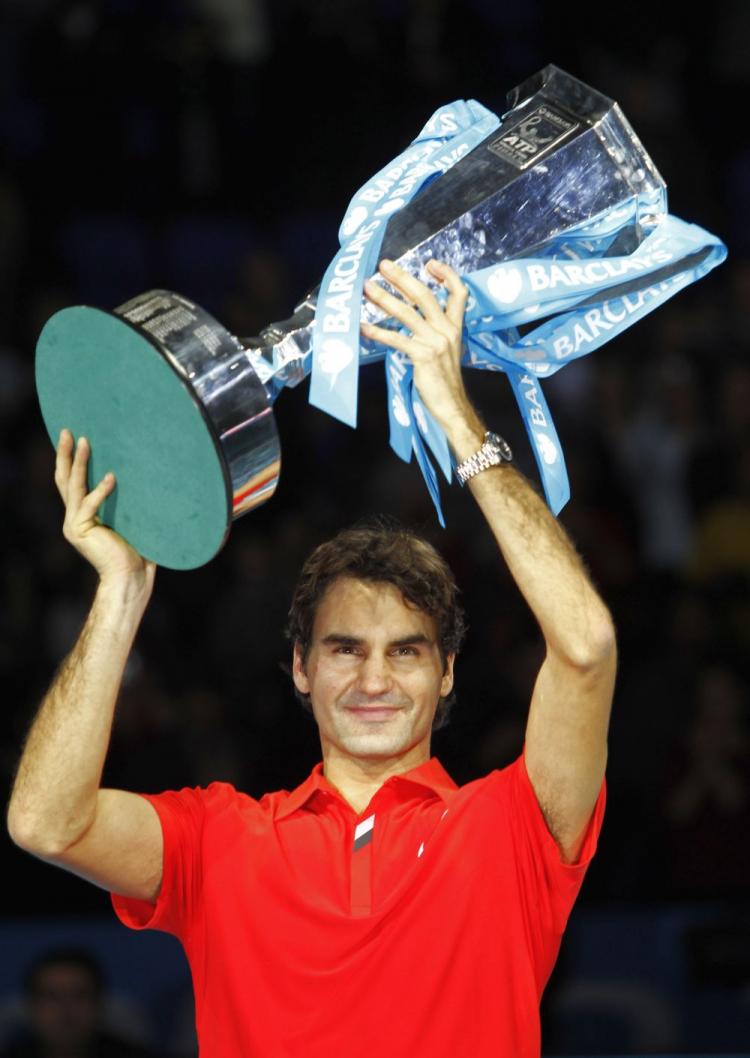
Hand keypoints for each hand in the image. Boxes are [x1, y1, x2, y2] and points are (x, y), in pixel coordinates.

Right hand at [55, 429, 155, 592]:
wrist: (131, 577)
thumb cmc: (137, 552)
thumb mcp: (132, 520)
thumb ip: (130, 501)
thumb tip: (149, 476)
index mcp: (84, 516)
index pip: (73, 483)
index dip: (72, 460)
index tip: (76, 438)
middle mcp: (74, 518)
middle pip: (64, 479)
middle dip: (65, 453)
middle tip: (67, 430)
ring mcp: (74, 524)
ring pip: (72, 486)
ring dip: (79, 462)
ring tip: (86, 441)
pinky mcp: (80, 530)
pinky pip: (90, 504)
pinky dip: (101, 490)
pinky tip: (112, 476)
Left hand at [361, 259, 483, 445]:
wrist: (451, 404)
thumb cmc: (444, 379)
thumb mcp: (447, 349)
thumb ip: (436, 330)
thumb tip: (414, 316)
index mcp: (455, 326)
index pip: (459, 292)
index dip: (446, 274)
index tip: (429, 264)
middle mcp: (447, 330)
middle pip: (425, 295)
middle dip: (402, 278)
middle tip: (383, 265)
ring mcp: (435, 342)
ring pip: (407, 313)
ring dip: (384, 298)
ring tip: (367, 288)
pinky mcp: (423, 356)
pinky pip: (397, 339)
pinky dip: (378, 332)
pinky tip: (363, 327)